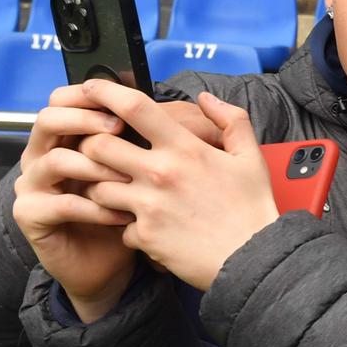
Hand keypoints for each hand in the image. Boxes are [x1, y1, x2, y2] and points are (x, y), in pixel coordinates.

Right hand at [12, 86, 138, 320]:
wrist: (108, 262)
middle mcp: (39, 156)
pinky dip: (96, 207)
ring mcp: (30, 185)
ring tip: (128, 178)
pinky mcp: (30, 215)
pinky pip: (62, 203)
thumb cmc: (124, 209)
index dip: (87, 95)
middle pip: (48, 119)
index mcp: (61, 137)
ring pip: (56, 160)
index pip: (61, 99)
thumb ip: (135, 137)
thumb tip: (162, 106)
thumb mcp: (133, 168)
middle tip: (120, 128)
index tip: (122, 101)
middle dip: (86, 120)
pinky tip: (123, 214)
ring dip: (96, 166)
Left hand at [76, 82, 280, 291]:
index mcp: (184, 149)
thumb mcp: (251, 157)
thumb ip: (231, 120)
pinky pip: (118, 226)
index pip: (134, 107)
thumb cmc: (252, 208)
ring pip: (96, 188)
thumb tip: (206, 99)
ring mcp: (148, 207)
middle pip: (98, 146)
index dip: (105, 91)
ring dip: (102, 187)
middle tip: (100, 149)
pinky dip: (127, 226)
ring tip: (119, 190)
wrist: (254, 259)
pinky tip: (144, 226)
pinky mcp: (144, 237)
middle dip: (91, 144)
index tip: (93, 87)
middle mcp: (160, 174)